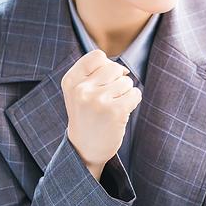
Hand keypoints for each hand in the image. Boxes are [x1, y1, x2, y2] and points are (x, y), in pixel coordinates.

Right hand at [62, 49, 141, 167]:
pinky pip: (135, 93)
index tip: (103, 82)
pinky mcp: (115, 111)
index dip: (106, 66)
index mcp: (70, 81)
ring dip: (125, 93)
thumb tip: (122, 69)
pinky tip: (121, 113)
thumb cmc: (86, 116)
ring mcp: (98, 100)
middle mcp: (82, 89)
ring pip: (126, 81)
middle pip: (114, 67)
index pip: (97, 56)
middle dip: (117, 80)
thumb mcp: (78, 92)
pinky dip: (133, 101)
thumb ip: (94, 73)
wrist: (84, 149)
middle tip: (108, 99)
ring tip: (112, 108)